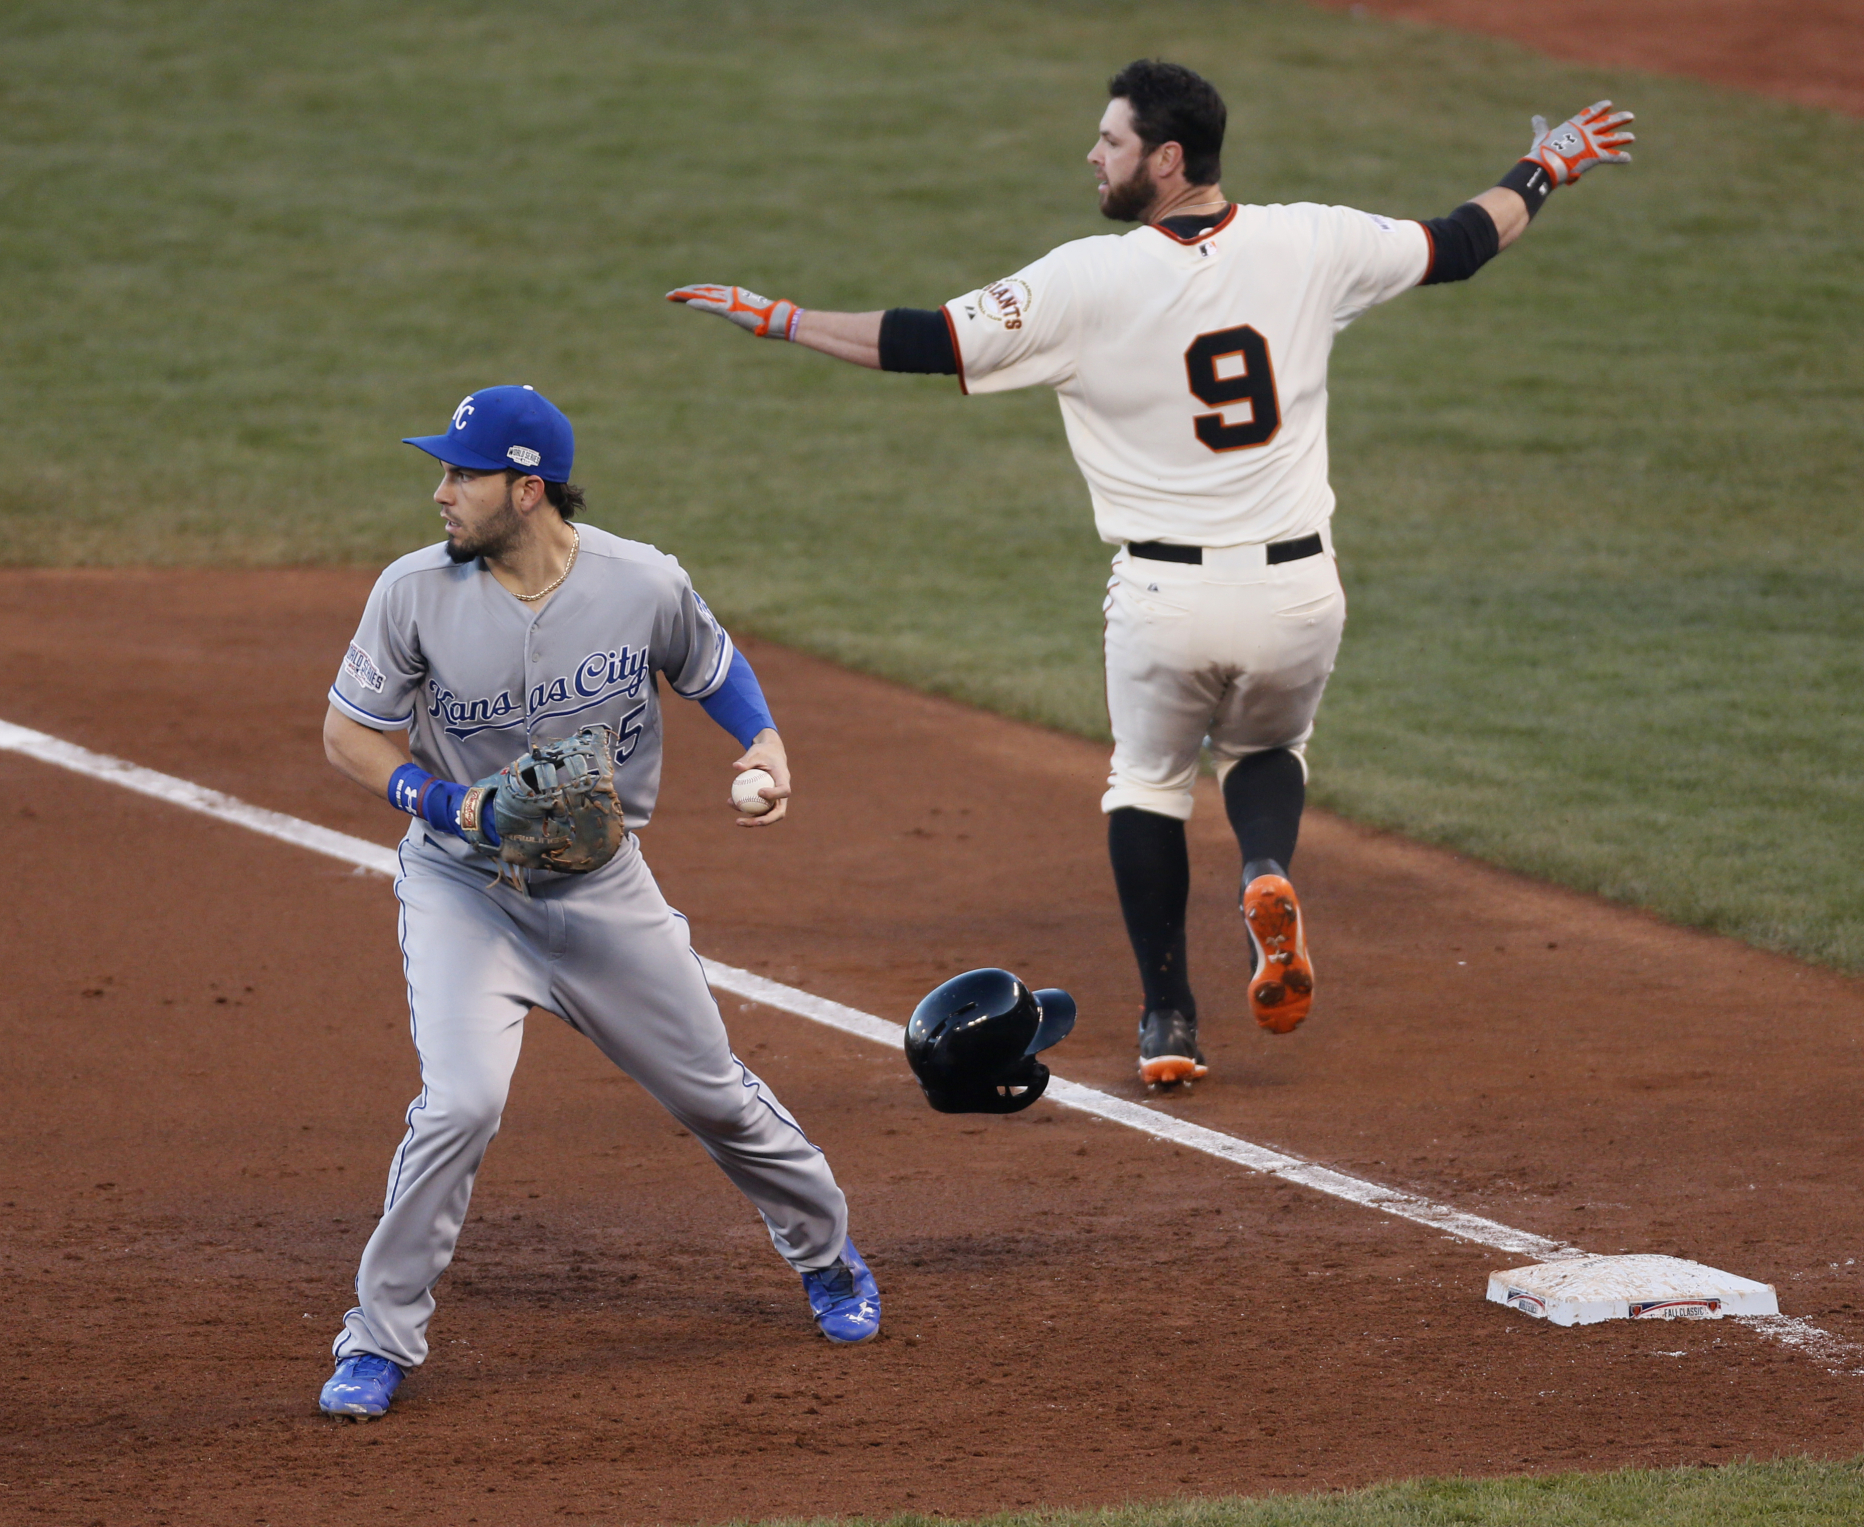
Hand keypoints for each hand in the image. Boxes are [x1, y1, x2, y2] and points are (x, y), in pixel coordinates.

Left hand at [666, 283, 803, 339]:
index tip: (684, 296)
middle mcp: (730, 295)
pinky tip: (687, 303)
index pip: (711, 292)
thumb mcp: (756, 320)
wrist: (779, 319)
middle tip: (670, 295)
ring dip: (687, 296)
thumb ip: (752, 320)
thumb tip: (759, 328)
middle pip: (703, 291)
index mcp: (735, 296)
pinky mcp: (731, 309)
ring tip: (672, 296)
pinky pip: (711, 305)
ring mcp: (730, 301)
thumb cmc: (772, 321)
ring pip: (703, 295)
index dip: (696, 292)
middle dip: (686, 293)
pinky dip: (699, 304)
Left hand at [731, 729, 790, 826]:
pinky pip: (757, 809)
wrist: (769, 754)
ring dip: (753, 821)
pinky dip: (745, 809)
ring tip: (738, 822)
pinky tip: (730, 803)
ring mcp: (776, 799)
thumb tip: (736, 767)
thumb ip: (747, 760)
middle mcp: (783, 793)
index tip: (759, 792)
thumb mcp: (755, 752)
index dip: (775, 794)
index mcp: (784, 778)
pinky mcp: (767, 802)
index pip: (784, 790)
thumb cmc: (763, 752)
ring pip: (768, 815)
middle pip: (779, 812)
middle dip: (766, 820)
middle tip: (751, 821)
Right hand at [1526, 101, 1633, 184]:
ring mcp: (1592, 143)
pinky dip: (1619, 158)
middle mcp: (1586, 131)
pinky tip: (1628, 158)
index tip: (1609, 104)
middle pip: (1606, 123)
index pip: (1590, 113)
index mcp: (1574, 125)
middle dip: (1619, 119)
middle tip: (1630, 116)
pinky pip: (1610, 156)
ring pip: (1612, 138)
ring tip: (1632, 137)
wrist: (1546, 164)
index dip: (1600, 108)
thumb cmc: (1541, 151)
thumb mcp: (1541, 135)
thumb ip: (1541, 127)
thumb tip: (1535, 118)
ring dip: (1623, 137)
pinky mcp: (1595, 156)